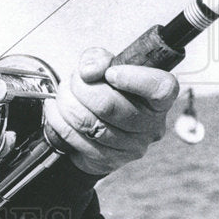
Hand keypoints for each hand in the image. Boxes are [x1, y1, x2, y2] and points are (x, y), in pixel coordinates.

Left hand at [44, 47, 179, 175]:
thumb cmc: (105, 89)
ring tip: (64, 94)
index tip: (110, 73)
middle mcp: (152, 125)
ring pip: (87, 122)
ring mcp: (132, 147)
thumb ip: (98, 58)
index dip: (133, 78)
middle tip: (74, 80)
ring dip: (66, 102)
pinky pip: (73, 136)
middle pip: (109, 105)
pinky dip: (58, 118)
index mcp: (159, 98)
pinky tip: (58, 109)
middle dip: (80, 87)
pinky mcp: (109, 160)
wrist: (95, 123)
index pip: (160, 88)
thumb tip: (89, 71)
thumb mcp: (104, 65)